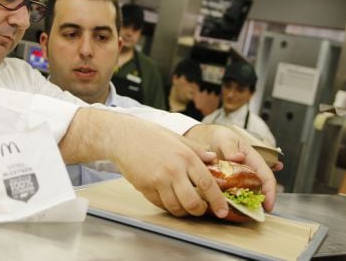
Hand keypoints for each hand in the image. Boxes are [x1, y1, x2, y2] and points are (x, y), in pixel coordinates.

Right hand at [60, 108, 228, 218]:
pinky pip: (160, 204)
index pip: (207, 184)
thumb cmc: (150, 135)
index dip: (217, 201)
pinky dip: (167, 206)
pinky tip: (168, 199)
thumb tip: (213, 159)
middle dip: (199, 210)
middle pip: (193, 202)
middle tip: (201, 209)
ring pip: (176, 207)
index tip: (222, 211)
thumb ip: (196, 150)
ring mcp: (159, 180)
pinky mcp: (145, 187)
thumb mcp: (177, 138)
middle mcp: (174, 170)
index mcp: (186, 156)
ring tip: (184, 205)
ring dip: (183, 211)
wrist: (123, 137)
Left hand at [183, 124, 276, 211]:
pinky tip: (228, 210)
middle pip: (258, 190)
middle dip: (258, 203)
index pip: (266, 177)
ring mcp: (238, 180)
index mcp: (253, 160)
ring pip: (245, 196)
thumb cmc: (219, 137)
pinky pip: (231, 196)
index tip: (268, 206)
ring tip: (241, 215)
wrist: (204, 139)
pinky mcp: (226, 185)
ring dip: (245, 206)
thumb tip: (238, 157)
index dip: (270, 192)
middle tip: (253, 214)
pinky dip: (231, 204)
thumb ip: (230, 148)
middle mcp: (248, 172)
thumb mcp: (225, 139)